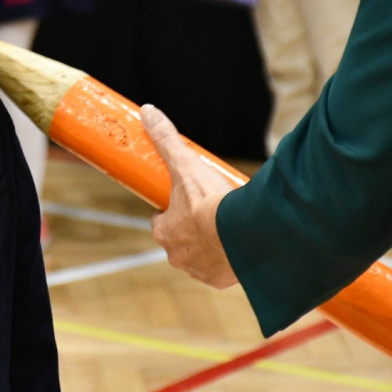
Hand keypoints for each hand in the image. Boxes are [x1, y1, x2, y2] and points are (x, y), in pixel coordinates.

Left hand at [141, 104, 238, 288]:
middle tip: (208, 211)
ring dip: (209, 245)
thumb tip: (147, 111)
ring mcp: (200, 270)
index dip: (170, 211)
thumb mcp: (184, 165)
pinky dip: (227, 260)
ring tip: (224, 227)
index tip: (183, 201)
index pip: (161, 223)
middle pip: (180, 241)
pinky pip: (221, 270)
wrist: (244, 234)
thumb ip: (166, 139)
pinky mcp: (222, 281)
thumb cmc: (210, 202)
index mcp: (165, 233)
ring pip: (200, 256)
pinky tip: (236, 247)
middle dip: (191, 229)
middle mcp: (178, 256)